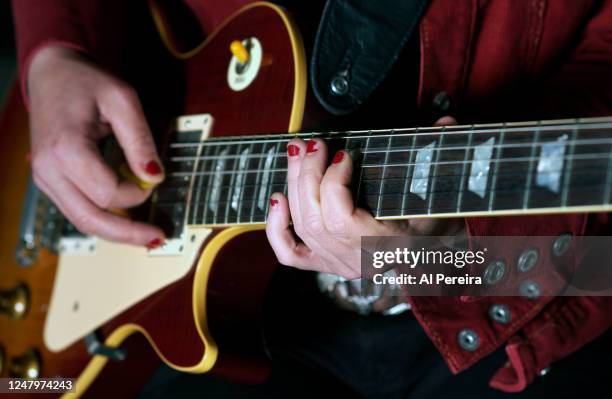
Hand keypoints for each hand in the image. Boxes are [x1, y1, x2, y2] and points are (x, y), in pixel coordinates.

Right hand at [27, 46, 164, 246]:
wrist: (51, 74)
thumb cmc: (86, 82)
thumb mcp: (122, 99)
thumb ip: (140, 139)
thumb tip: (155, 177)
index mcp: (66, 149)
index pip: (108, 193)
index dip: (137, 193)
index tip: (152, 178)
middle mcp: (49, 170)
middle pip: (90, 219)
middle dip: (127, 234)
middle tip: (158, 238)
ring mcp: (45, 179)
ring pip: (82, 221)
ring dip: (116, 233)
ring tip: (147, 237)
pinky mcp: (49, 182)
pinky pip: (77, 210)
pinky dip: (104, 219)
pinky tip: (126, 221)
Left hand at [266, 117, 464, 278]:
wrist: (427, 248)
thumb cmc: (432, 219)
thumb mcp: (437, 191)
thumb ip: (436, 157)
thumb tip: (445, 121)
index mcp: (384, 246)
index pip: (340, 221)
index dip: (332, 183)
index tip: (342, 154)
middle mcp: (356, 260)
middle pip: (314, 220)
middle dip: (307, 175)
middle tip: (311, 143)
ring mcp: (337, 264)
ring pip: (301, 227)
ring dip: (294, 185)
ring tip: (297, 153)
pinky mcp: (324, 264)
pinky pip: (289, 254)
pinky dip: (276, 227)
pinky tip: (277, 198)